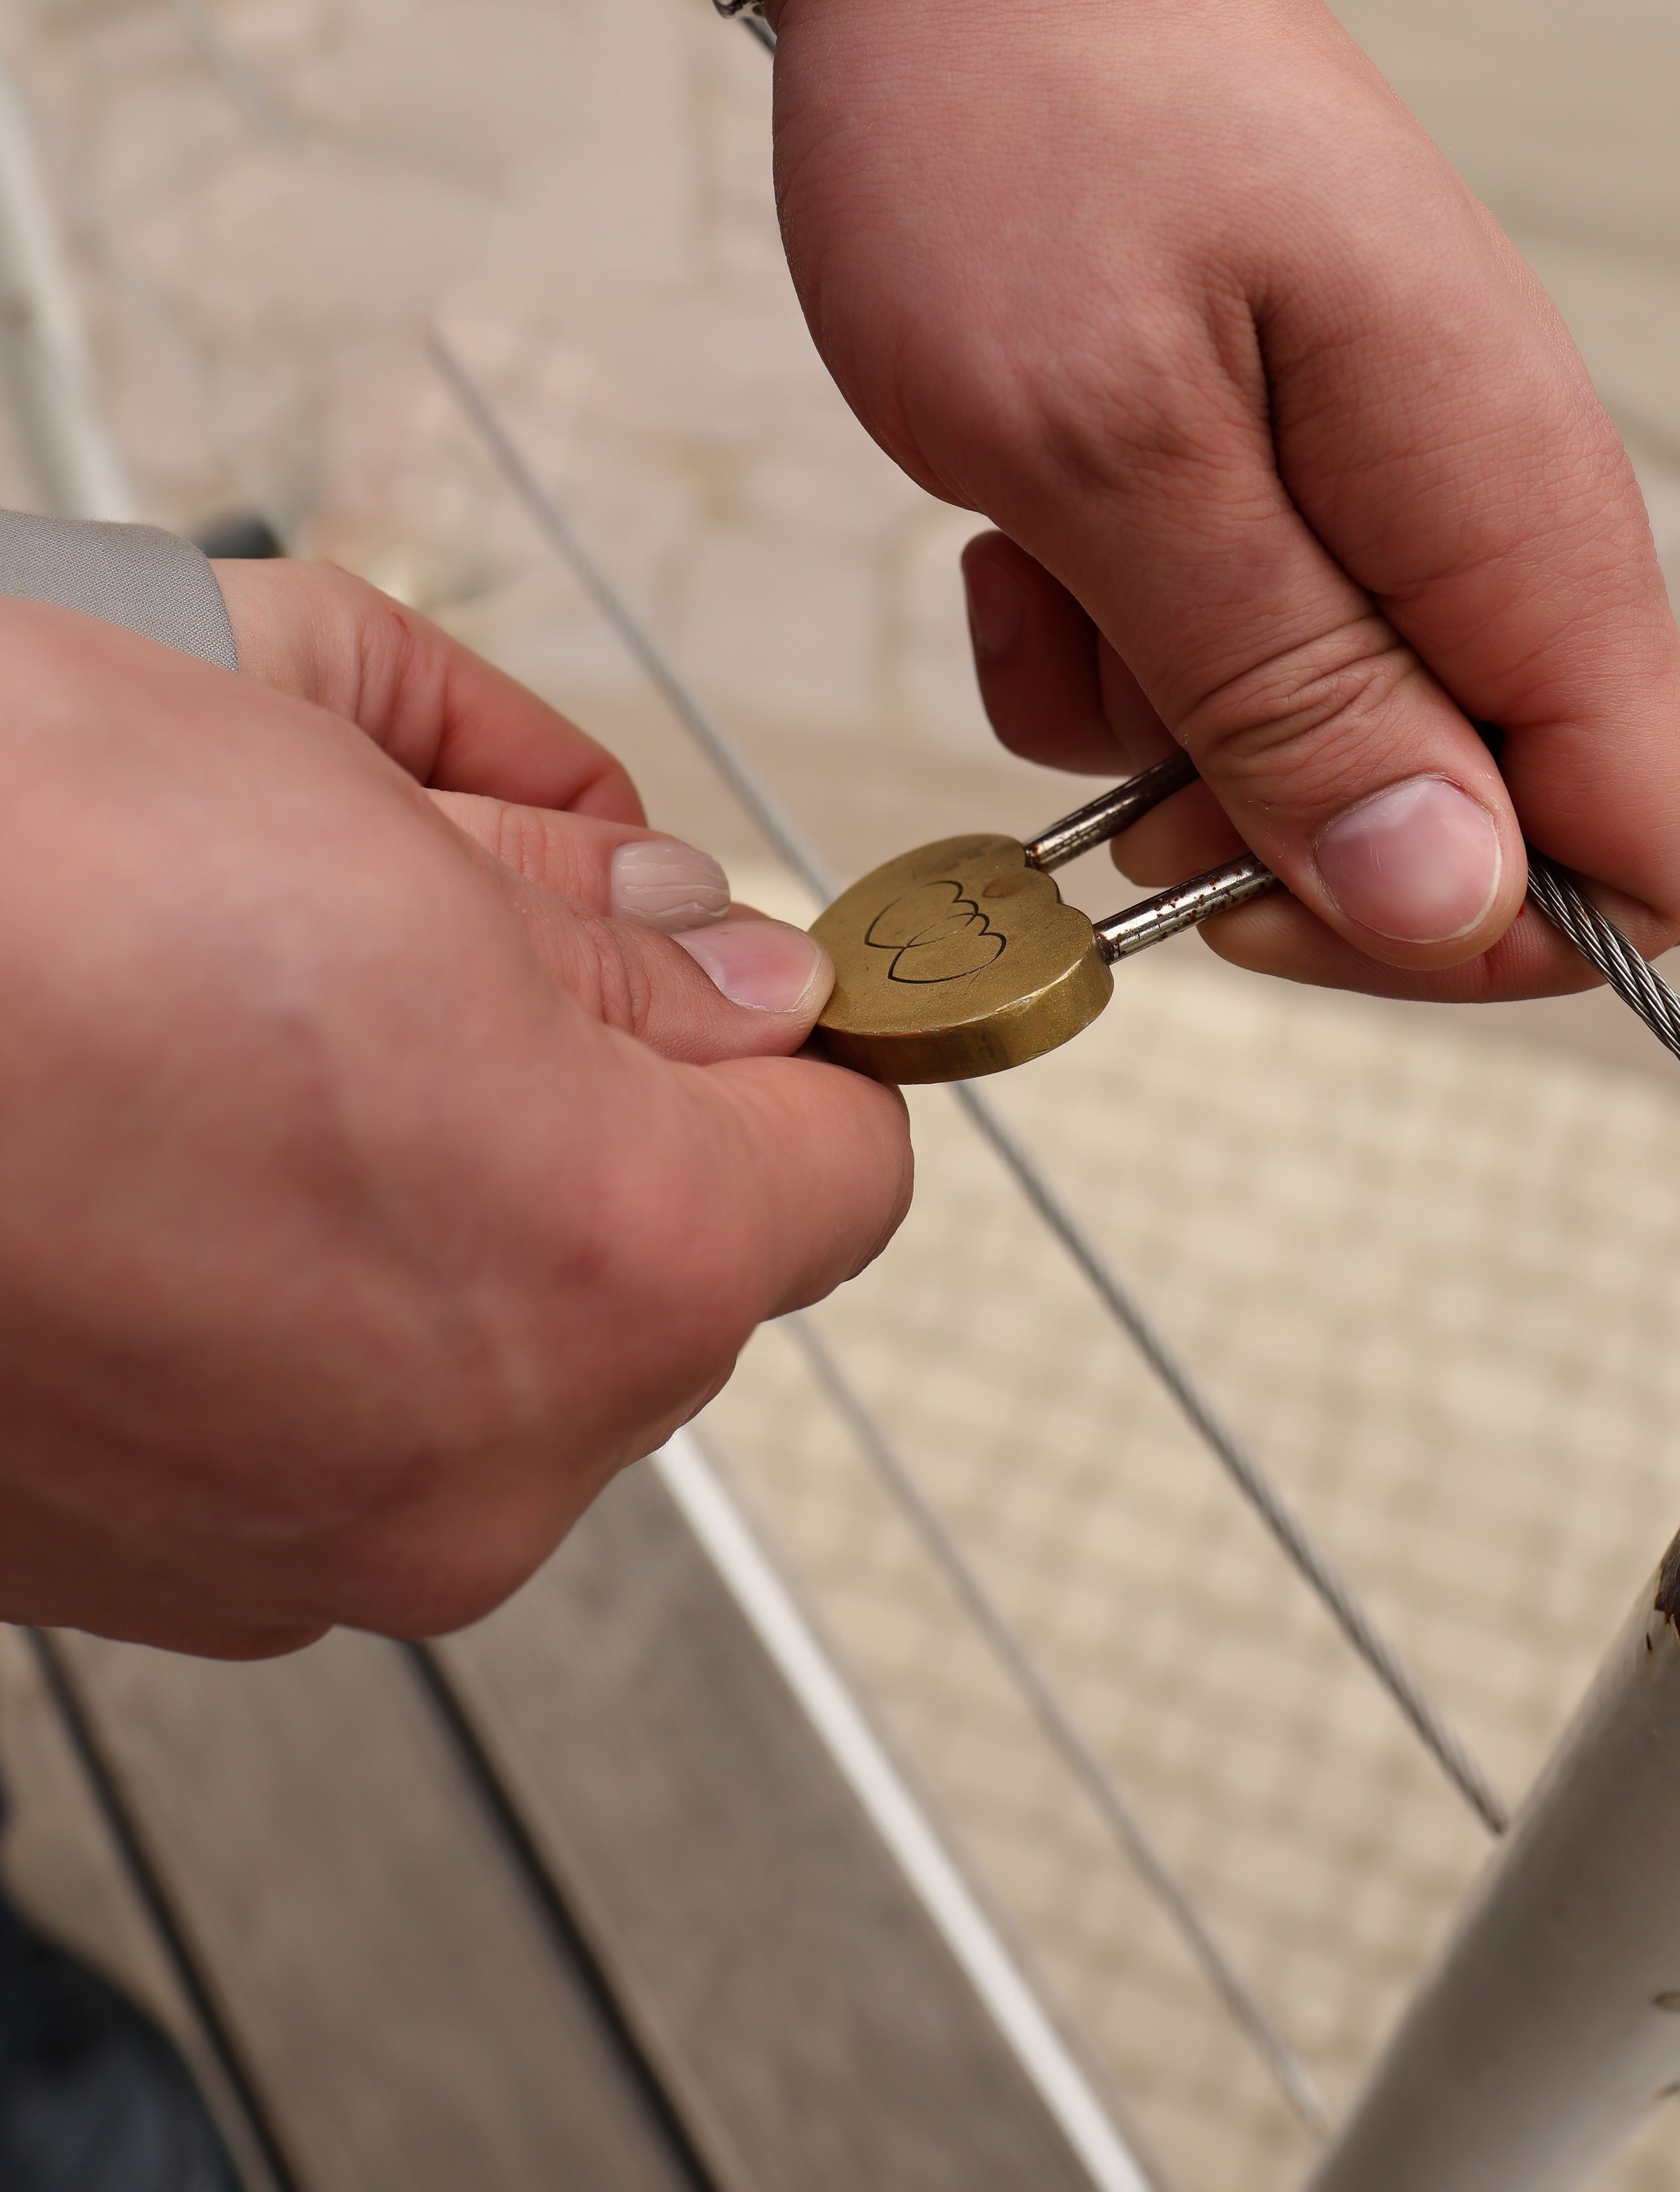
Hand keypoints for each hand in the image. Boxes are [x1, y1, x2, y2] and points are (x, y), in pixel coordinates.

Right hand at [0, 571, 908, 1655]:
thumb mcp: (349, 780)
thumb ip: (593, 903)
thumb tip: (717, 956)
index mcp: (599, 1255)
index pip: (844, 1162)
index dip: (787, 1037)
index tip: (726, 971)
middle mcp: (475, 1464)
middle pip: (667, 1271)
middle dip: (596, 1104)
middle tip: (433, 948)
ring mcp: (302, 1550)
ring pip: (488, 1346)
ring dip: (429, 1193)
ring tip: (247, 1037)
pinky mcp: (158, 1576)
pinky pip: (327, 1414)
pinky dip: (295, 1292)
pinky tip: (160, 1159)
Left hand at [576, 0, 1679, 1003]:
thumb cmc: (1029, 135)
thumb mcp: (1116, 447)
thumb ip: (1288, 688)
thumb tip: (1456, 900)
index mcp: (1512, 524)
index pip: (1644, 849)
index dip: (1460, 932)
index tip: (1253, 886)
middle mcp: (1487, 532)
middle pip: (1471, 832)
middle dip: (1264, 839)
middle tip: (1111, 718)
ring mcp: (1386, 511)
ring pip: (1309, 761)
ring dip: (1147, 732)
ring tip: (1048, 562)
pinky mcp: (1285, 492)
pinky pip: (1214, 670)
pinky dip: (1098, 646)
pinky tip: (1025, 530)